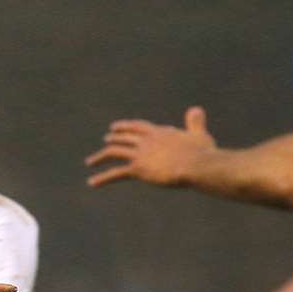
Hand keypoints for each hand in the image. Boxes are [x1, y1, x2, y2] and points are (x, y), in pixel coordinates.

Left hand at [87, 106, 215, 188]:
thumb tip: (195, 108)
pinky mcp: (137, 169)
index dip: (125, 127)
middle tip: (105, 141)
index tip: (114, 127)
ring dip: (100, 156)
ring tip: (90, 162)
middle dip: (113, 139)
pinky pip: (115, 173)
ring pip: (113, 152)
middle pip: (123, 138)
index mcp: (159, 132)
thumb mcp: (198, 135)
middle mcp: (146, 140)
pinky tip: (92, 183)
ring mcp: (140, 154)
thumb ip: (194, 122)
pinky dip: (102, 178)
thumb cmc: (201, 153)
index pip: (138, 127)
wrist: (197, 165)